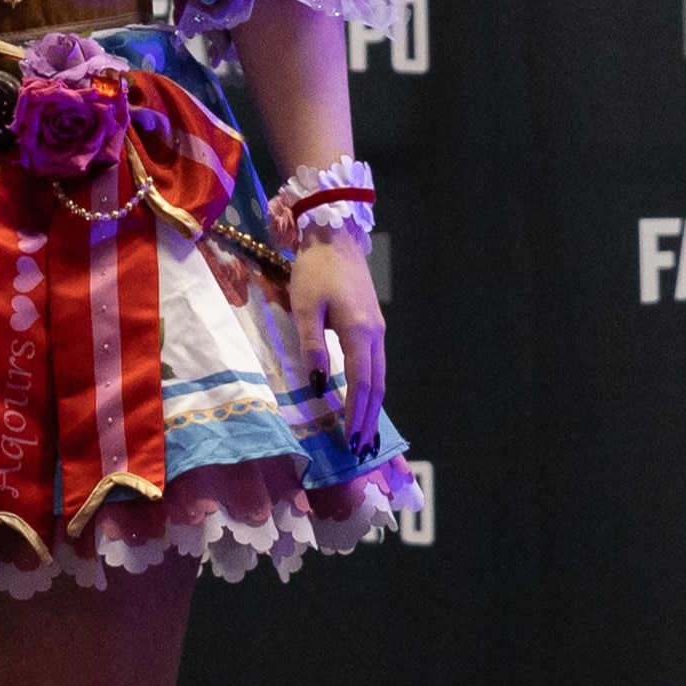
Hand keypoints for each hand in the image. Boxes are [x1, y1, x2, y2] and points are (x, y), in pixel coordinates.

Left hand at [289, 235, 386, 456]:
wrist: (334, 236)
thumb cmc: (314, 270)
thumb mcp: (305, 308)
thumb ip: (311, 347)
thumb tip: (319, 386)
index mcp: (358, 332)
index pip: (359, 384)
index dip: (355, 414)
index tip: (349, 441)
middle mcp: (375, 335)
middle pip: (377, 386)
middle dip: (369, 419)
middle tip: (361, 448)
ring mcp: (378, 329)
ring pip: (380, 376)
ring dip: (373, 406)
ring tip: (364, 433)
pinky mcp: (373, 325)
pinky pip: (377, 365)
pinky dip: (372, 388)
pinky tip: (364, 401)